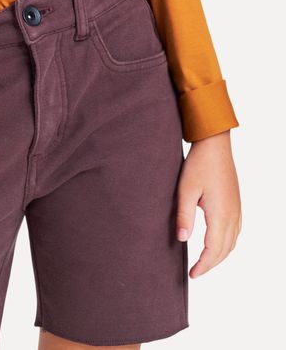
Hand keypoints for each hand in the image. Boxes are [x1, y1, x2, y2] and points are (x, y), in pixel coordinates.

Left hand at [176, 130, 241, 277]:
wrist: (215, 144)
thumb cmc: (198, 164)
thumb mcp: (185, 190)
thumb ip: (183, 216)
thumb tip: (181, 240)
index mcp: (220, 215)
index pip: (213, 250)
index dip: (203, 265)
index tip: (192, 275)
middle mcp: (233, 215)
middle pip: (225, 250)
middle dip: (211, 264)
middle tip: (196, 272)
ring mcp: (237, 209)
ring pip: (232, 242)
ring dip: (220, 255)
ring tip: (204, 262)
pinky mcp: (236, 203)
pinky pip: (235, 232)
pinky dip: (226, 244)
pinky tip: (217, 243)